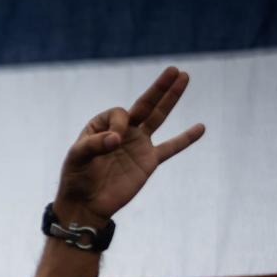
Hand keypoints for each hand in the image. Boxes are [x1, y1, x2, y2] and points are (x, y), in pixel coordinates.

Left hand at [55, 66, 204, 226]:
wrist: (85, 206)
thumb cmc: (76, 180)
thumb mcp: (77, 158)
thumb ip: (94, 145)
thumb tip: (118, 139)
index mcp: (102, 125)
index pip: (120, 113)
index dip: (119, 123)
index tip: (113, 142)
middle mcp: (122, 131)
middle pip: (144, 105)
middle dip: (158, 88)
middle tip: (173, 70)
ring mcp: (137, 145)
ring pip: (158, 118)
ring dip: (171, 99)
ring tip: (184, 77)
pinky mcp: (148, 162)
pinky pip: (171, 148)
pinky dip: (185, 139)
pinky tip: (201, 127)